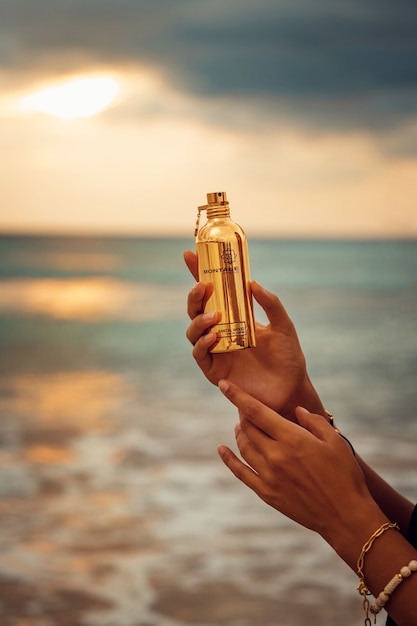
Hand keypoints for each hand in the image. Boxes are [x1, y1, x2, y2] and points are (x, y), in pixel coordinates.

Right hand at [184, 250, 323, 419]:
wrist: (291, 389)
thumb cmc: (288, 358)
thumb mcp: (283, 326)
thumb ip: (270, 304)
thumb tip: (252, 283)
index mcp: (234, 317)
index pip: (212, 293)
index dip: (199, 273)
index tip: (190, 254)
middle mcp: (220, 331)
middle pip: (196, 310)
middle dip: (194, 297)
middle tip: (203, 287)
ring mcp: (216, 351)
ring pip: (193, 331)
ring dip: (199, 320)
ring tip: (215, 317)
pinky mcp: (214, 370)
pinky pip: (199, 354)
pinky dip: (203, 343)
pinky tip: (214, 336)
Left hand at [216, 379, 384, 548]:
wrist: (346, 516)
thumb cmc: (345, 475)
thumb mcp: (335, 442)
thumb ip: (314, 422)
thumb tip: (296, 410)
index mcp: (292, 438)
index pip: (256, 411)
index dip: (237, 396)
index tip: (223, 385)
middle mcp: (276, 455)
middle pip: (248, 428)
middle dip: (243, 415)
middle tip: (245, 409)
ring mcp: (269, 476)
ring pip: (244, 447)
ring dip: (240, 434)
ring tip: (241, 427)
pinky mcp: (267, 493)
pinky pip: (241, 472)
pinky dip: (229, 459)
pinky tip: (222, 450)